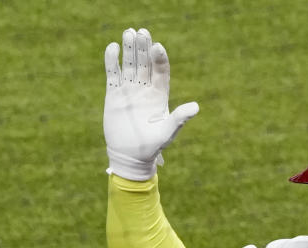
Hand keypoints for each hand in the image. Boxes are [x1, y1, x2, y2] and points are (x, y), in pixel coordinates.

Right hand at [104, 27, 198, 180]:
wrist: (130, 156)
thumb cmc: (151, 146)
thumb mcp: (167, 133)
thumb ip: (179, 119)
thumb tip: (196, 107)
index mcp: (159, 94)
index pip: (161, 71)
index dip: (159, 59)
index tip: (158, 47)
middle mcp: (145, 88)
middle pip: (145, 62)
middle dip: (143, 47)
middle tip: (141, 31)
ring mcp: (129, 89)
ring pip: (130, 64)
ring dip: (129, 49)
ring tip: (128, 33)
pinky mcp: (114, 93)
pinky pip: (113, 73)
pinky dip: (112, 61)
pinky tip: (113, 48)